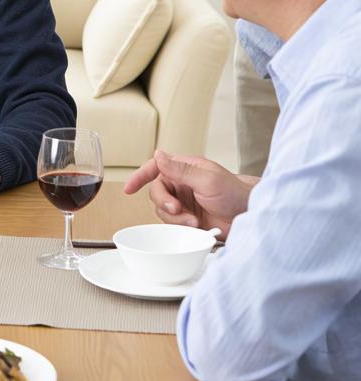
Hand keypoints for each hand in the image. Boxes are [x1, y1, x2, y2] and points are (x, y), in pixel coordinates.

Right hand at [124, 149, 252, 238]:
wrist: (251, 217)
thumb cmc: (236, 194)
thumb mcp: (207, 179)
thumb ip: (180, 169)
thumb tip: (158, 154)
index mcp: (184, 168)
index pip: (155, 167)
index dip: (140, 176)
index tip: (129, 188)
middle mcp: (181, 184)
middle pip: (156, 192)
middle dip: (165, 203)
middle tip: (177, 209)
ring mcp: (184, 202)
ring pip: (162, 209)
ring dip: (175, 217)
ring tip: (193, 221)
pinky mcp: (188, 219)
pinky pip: (172, 223)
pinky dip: (180, 227)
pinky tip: (194, 227)